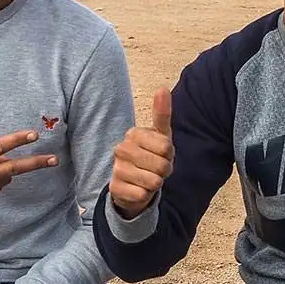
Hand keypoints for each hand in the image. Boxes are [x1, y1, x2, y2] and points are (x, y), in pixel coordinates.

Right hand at [108, 87, 173, 220]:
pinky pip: (142, 194)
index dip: (169, 156)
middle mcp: (121, 149)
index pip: (167, 147)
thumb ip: (162, 113)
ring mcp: (116, 168)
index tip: (161, 155)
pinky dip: (145, 195)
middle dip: (164, 171)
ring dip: (156, 184)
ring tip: (148, 179)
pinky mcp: (114, 188)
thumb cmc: (151, 156)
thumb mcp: (161, 136)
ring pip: (153, 181)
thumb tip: (162, 88)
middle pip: (161, 165)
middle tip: (156, 169)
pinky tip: (138, 189)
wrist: (134, 184)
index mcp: (134, 134)